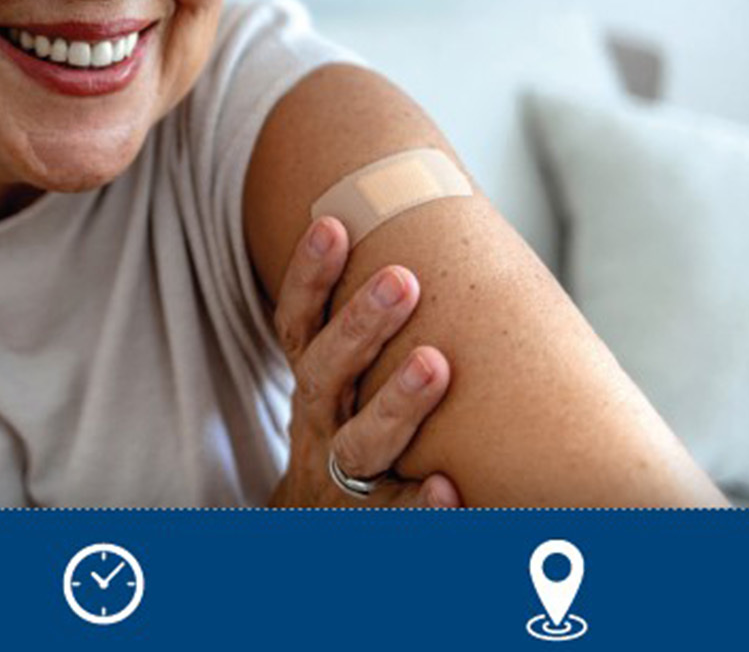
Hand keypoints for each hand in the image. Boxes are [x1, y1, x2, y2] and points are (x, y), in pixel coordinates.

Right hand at [268, 214, 459, 507]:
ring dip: (395, 404)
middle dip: (359, 323)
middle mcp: (317, 421)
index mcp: (311, 379)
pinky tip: (451, 487)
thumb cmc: (349, 427)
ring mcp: (339, 477)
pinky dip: (418, 506)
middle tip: (403, 279)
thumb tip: (426, 221)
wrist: (317, 527)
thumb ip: (367, 324)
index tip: (333, 224)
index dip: (308, 274)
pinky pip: (393, 517)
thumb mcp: (340, 378)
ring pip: (359, 443)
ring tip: (435, 364)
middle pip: (324, 371)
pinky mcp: (372, 525)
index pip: (297, 321)